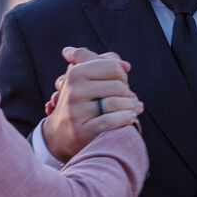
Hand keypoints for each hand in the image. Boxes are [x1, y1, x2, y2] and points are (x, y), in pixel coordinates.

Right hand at [41, 47, 141, 161]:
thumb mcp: (86, 78)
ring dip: (131, 106)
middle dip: (128, 93)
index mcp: (75, 73)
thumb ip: (106, 63)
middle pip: (117, 86)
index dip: (122, 76)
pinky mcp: (82, 131)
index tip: (120, 85)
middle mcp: (73, 91)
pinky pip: (109, 121)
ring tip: (134, 109)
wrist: (62, 133)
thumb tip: (126, 65)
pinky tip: (131, 118)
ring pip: (115, 103)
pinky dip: (125, 118)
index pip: (112, 66)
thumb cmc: (81, 101)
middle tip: (129, 100)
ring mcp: (76, 112)